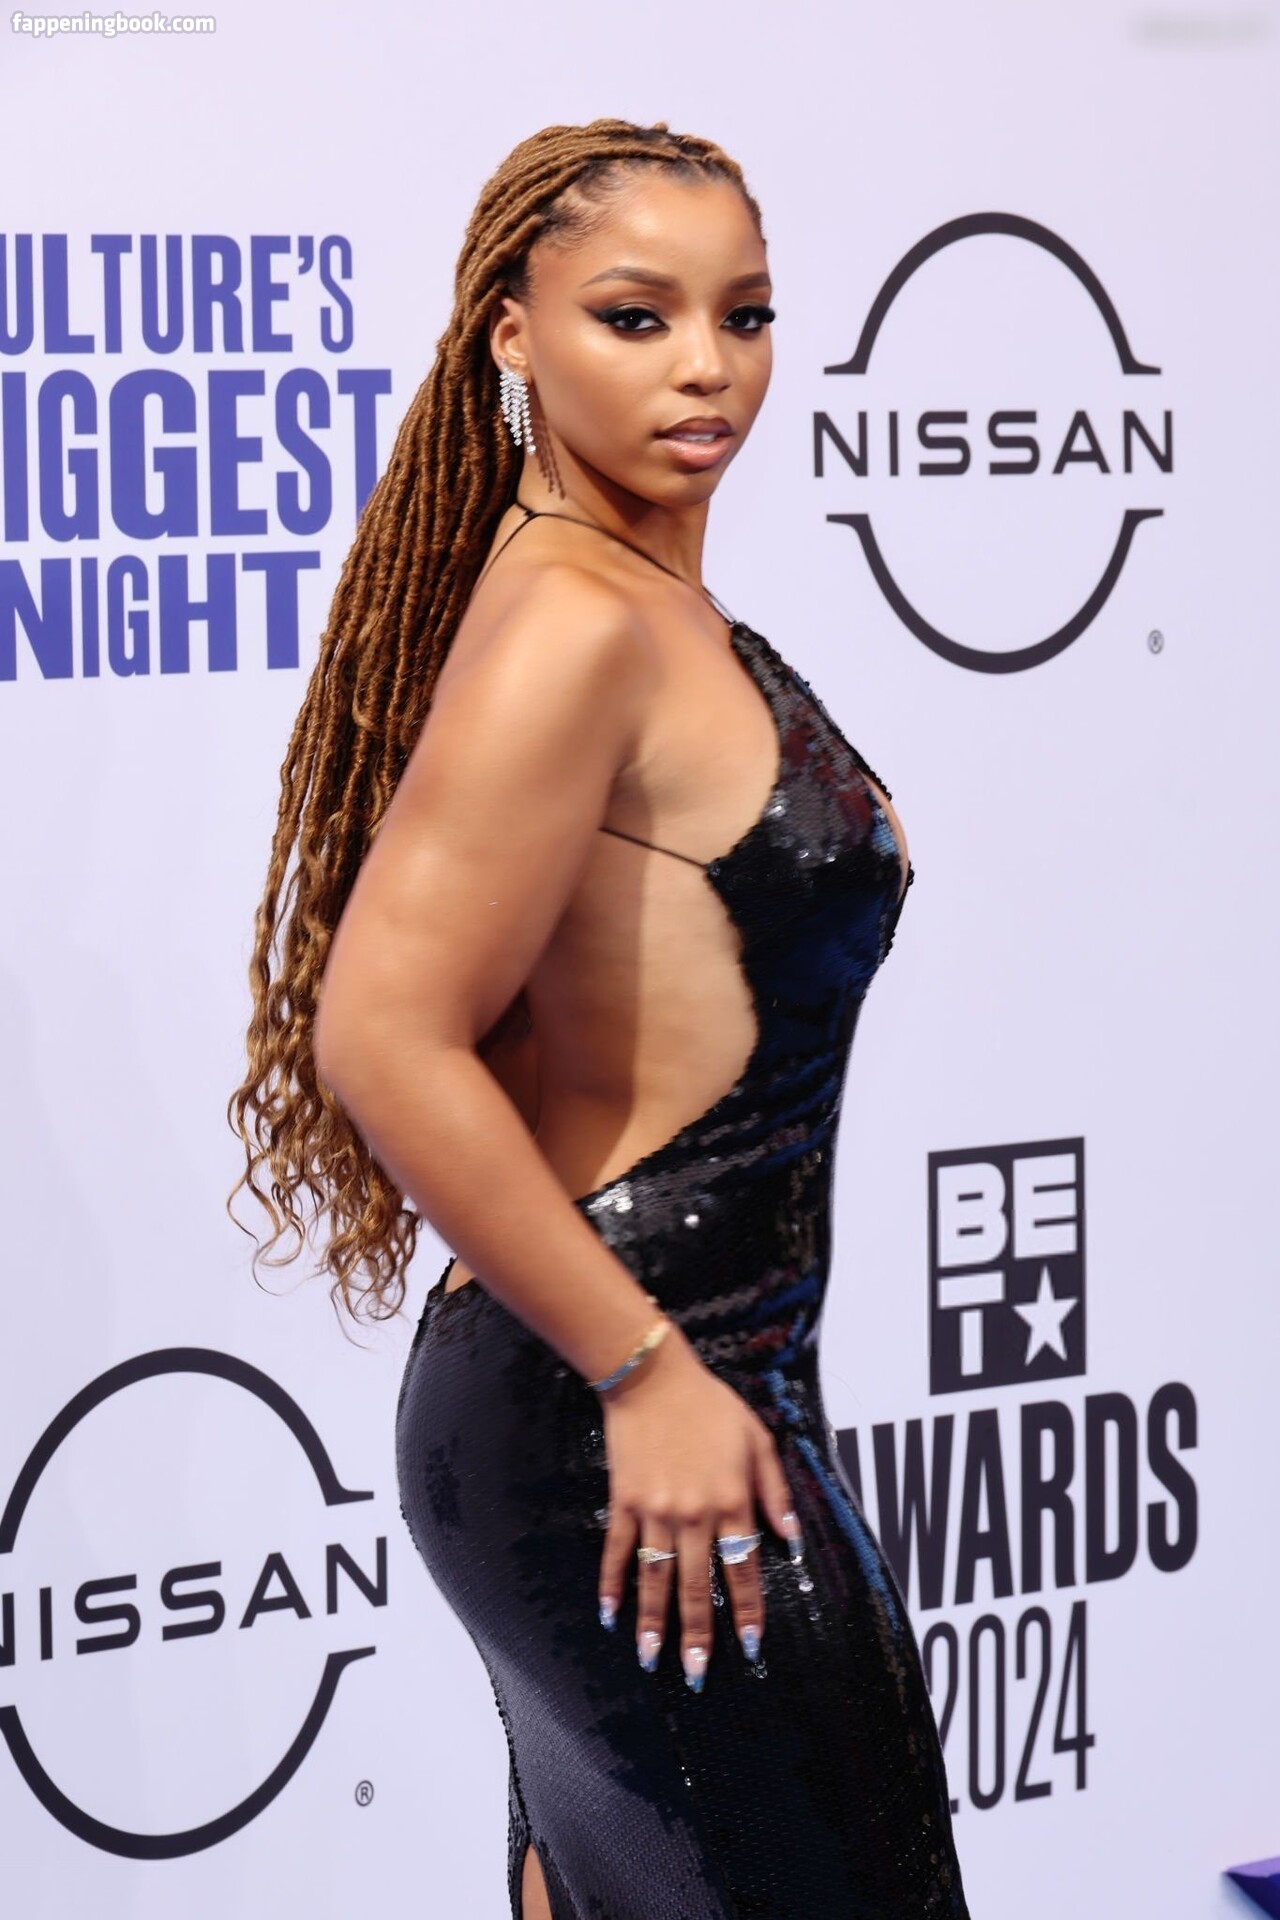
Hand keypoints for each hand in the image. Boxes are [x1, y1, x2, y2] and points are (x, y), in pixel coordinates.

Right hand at [595, 1319, 803, 1689]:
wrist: (652, 1378)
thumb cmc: (710, 1405)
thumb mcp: (757, 1439)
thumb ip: (775, 1490)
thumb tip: (791, 1536)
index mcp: (731, 1500)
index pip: (743, 1568)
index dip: (747, 1609)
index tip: (750, 1645)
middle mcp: (694, 1513)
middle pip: (697, 1585)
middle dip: (697, 1634)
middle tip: (696, 1673)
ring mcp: (655, 1510)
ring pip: (655, 1577)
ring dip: (653, 1620)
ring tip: (650, 1658)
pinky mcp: (624, 1501)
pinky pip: (617, 1550)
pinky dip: (611, 1582)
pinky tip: (609, 1611)